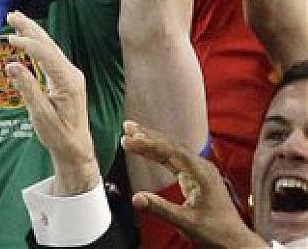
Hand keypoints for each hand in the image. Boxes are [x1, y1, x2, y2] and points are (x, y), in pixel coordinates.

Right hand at [6, 10, 99, 195]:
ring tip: (15, 20)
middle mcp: (71, 72)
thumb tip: (11, 65)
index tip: (9, 39)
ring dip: (32, 33)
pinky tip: (25, 39)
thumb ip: (27, 88)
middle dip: (29, 27)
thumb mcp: (40, 115)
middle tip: (11, 14)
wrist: (75, 149)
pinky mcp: (65, 78)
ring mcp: (69, 74)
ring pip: (49, 47)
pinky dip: (36, 46)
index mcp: (68, 80)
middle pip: (48, 44)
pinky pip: (49, 56)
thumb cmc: (59, 136)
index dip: (27, 43)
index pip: (46, 54)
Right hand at [122, 121, 265, 248]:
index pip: (171, 151)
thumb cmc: (216, 233)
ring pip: (173, 151)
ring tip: (133, 134)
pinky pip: (176, 160)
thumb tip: (136, 198)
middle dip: (148, 136)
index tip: (130, 139)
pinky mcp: (197, 178)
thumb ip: (161, 208)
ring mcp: (200, 171)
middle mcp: (201, 167)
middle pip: (171, 146)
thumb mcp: (186, 222)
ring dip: (153, 142)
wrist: (236, 243)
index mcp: (201, 173)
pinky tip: (150, 150)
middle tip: (127, 127)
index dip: (149, 143)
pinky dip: (161, 154)